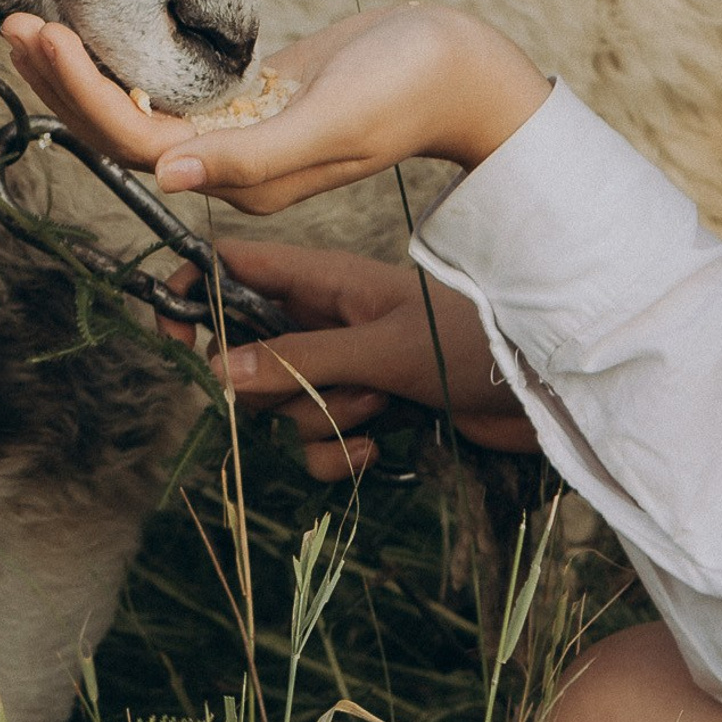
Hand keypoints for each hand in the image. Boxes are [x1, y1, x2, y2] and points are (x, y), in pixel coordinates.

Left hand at [0, 4, 551, 213]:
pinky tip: (96, 28)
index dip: (84, 95)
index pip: (137, 143)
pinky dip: (125, 59)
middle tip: (15, 22)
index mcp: (244, 181)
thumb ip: (252, 156)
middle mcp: (230, 167)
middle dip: (64, 81)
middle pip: (122, 131)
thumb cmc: (409, 86)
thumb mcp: (332, 120)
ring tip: (34, 23)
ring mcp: (237, 135)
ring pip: (137, 109)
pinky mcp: (247, 100)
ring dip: (84, 71)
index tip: (46, 37)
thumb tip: (165, 175)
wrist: (461, 65)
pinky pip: (168, 88)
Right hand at [183, 239, 538, 480]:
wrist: (545, 388)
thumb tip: (216, 371)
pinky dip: (339, 454)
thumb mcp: (379, 348)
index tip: (175, 339)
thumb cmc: (471, 342)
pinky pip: (316, 444)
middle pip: (248, 353)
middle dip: (274, 385)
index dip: (192, 293)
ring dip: (321, 421)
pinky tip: (380, 448)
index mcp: (324, 280)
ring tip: (378, 407)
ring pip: (284, 406)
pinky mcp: (367, 412)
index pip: (233, 268)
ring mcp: (346, 367)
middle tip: (321, 384)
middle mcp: (326, 320)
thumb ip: (299, 359)